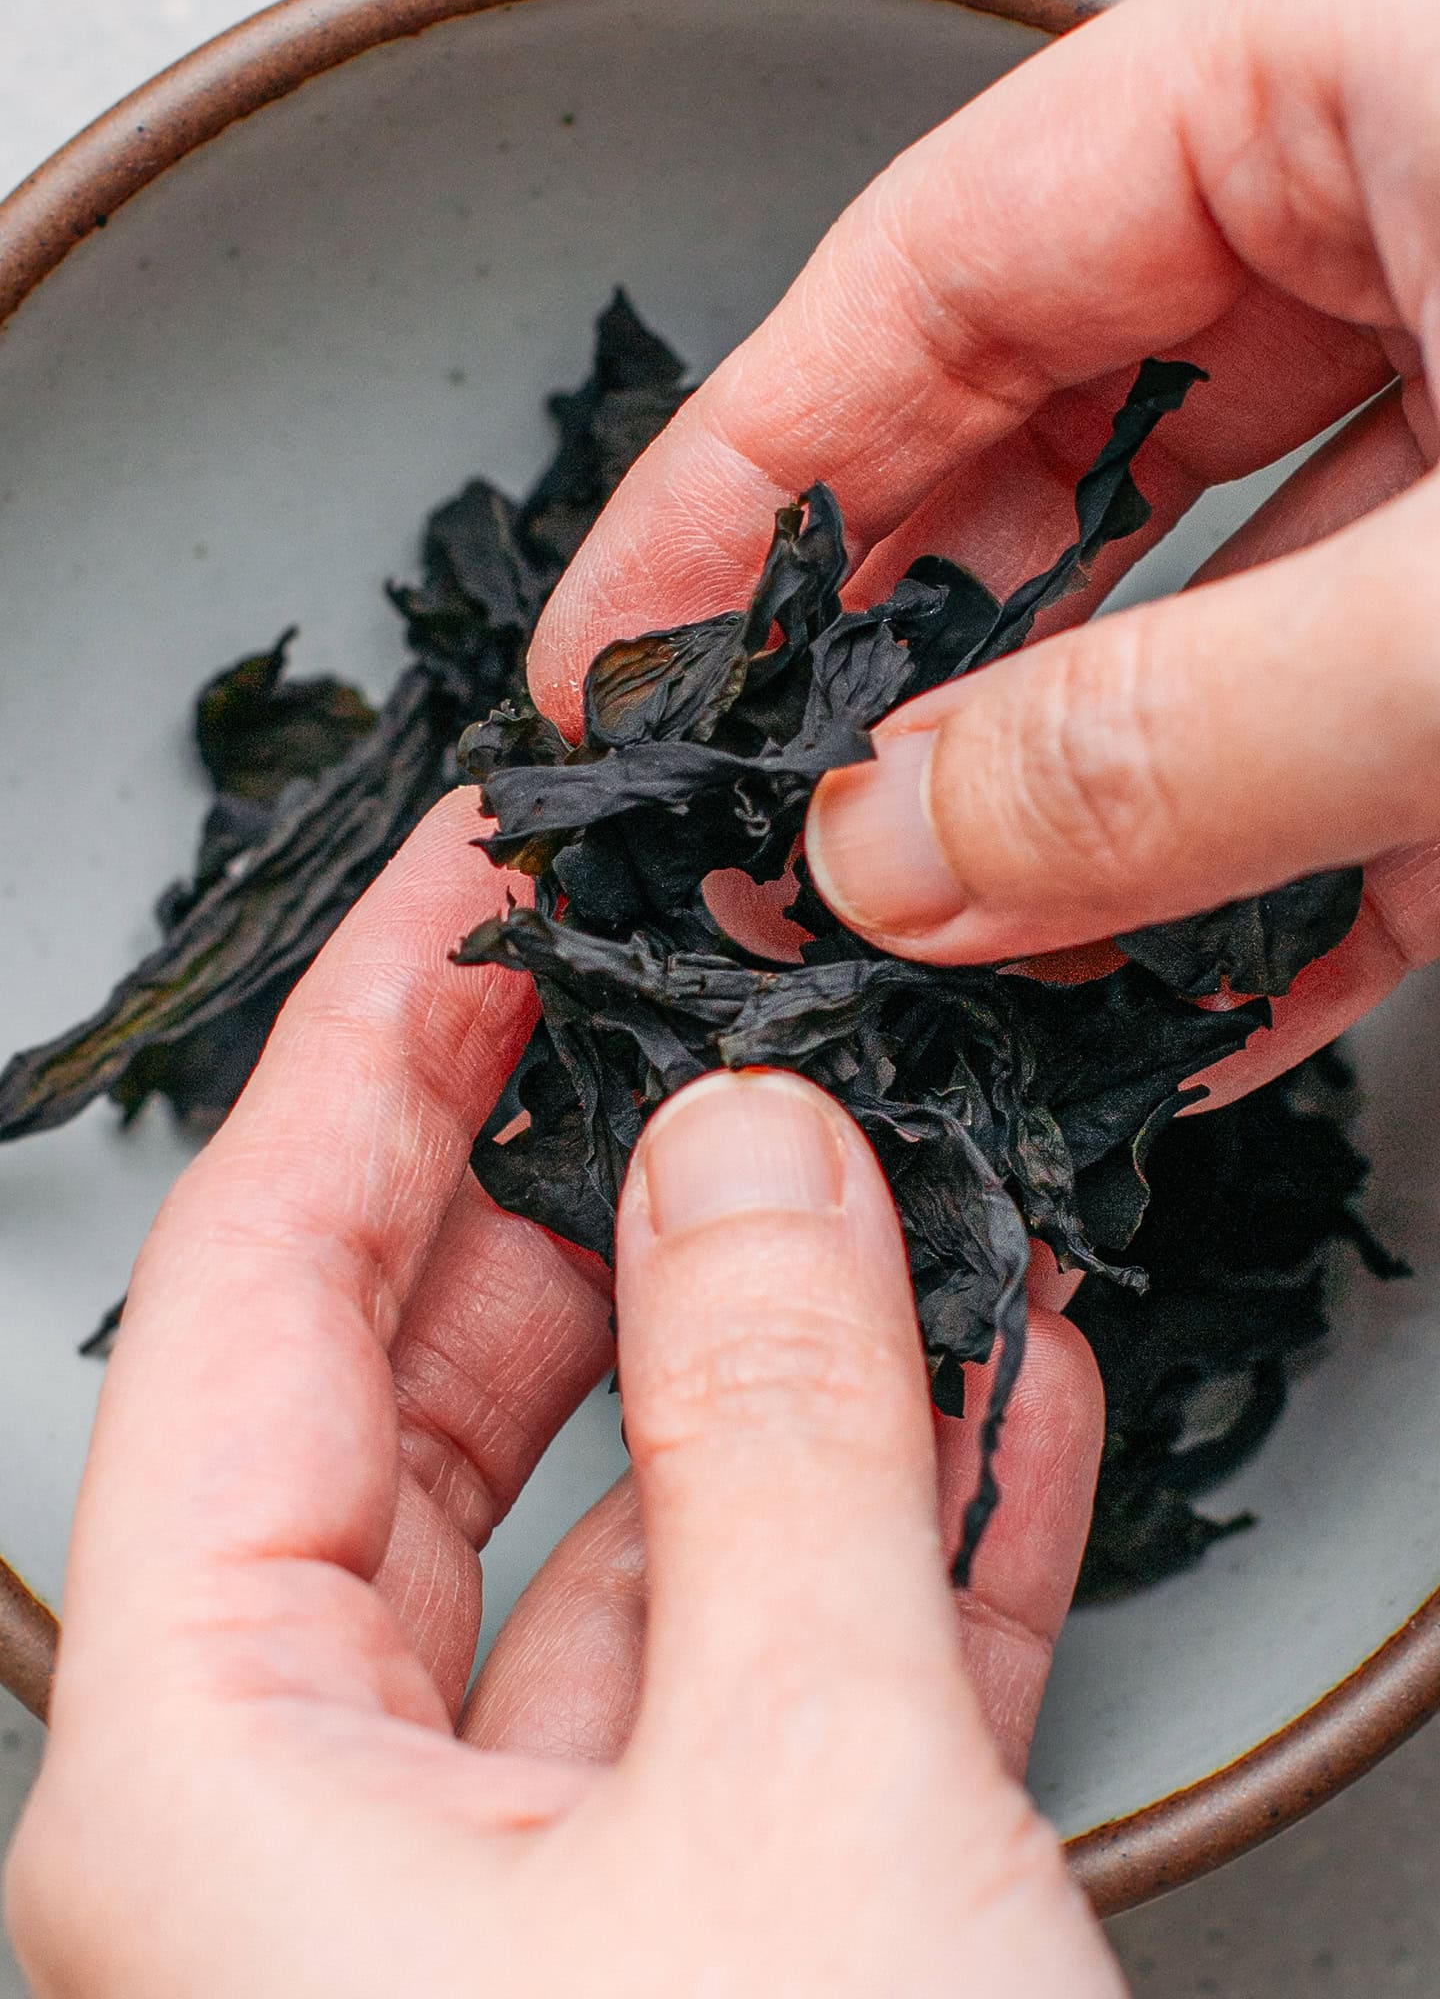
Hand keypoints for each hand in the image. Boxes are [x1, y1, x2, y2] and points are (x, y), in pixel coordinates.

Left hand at [4, 793, 1116, 1997]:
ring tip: (894, 1195)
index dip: (369, 1053)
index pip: (244, 1299)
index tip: (473, 889)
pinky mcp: (688, 1948)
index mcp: (212, 1797)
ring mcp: (508, 1902)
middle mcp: (318, 1845)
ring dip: (785, 1368)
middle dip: (588, 1189)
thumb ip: (774, 1444)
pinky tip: (985, 1407)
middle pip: (422, 1401)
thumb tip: (750, 1159)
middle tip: (695, 1019)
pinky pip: (758, 1685)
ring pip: (620, 1540)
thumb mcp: (797, 1800)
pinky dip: (882, 1543)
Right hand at [528, 0, 1439, 1103]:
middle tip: (776, 837)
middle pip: (1060, 432)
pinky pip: (1384, 712)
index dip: (743, 483)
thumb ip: (1180, 733)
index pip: (940, 263)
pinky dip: (1291, 863)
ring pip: (1222, 596)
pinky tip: (1182, 989)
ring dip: (1093, 804)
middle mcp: (1429, 200)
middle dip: (914, 670)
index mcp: (1383, 55)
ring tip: (953, 955)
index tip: (618, 658)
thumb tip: (906, 852)